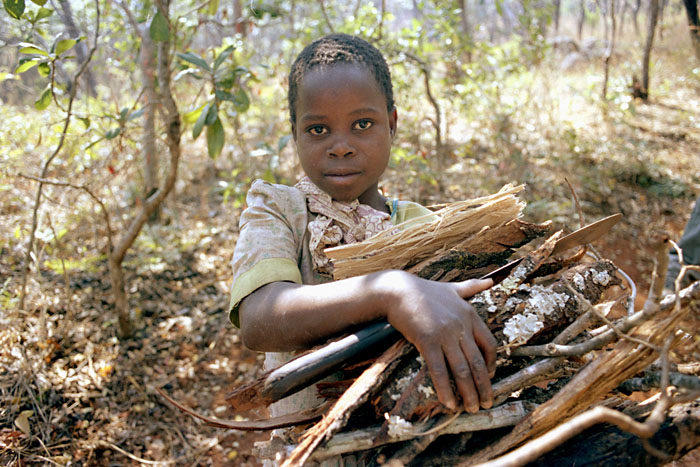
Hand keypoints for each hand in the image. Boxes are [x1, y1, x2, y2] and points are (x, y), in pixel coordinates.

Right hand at [378, 271, 496, 412]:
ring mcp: (445, 334)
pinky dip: (445, 389)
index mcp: (470, 314)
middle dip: (484, 386)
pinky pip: (439, 370)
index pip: (489, 343)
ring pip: (462, 370)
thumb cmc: (424, 290)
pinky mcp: (427, 341)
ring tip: (471, 408)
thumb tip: (491, 280)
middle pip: (478, 362)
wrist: (398, 290)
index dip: (492, 363)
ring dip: (469, 393)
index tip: (491, 375)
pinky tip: (448, 403)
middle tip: (486, 403)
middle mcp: (461, 326)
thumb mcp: (452, 287)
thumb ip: (472, 287)